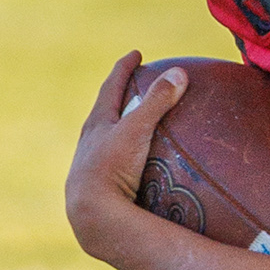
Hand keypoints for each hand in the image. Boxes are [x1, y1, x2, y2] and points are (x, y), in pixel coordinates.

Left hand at [65, 52, 184, 256]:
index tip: (136, 54)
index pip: (111, 86)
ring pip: (104, 141)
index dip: (124, 68)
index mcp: (97, 124)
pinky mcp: (98, 190)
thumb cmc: (112, 168)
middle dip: (117, 97)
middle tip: (132, 86)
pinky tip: (136, 171)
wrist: (92, 214)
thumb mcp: (137, 131)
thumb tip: (180, 72)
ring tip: (133, 128)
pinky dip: (125, 160)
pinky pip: (113, 167)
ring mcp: (91, 167)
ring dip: (118, 131)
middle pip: (104, 112)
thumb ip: (157, 102)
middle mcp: (89, 143)